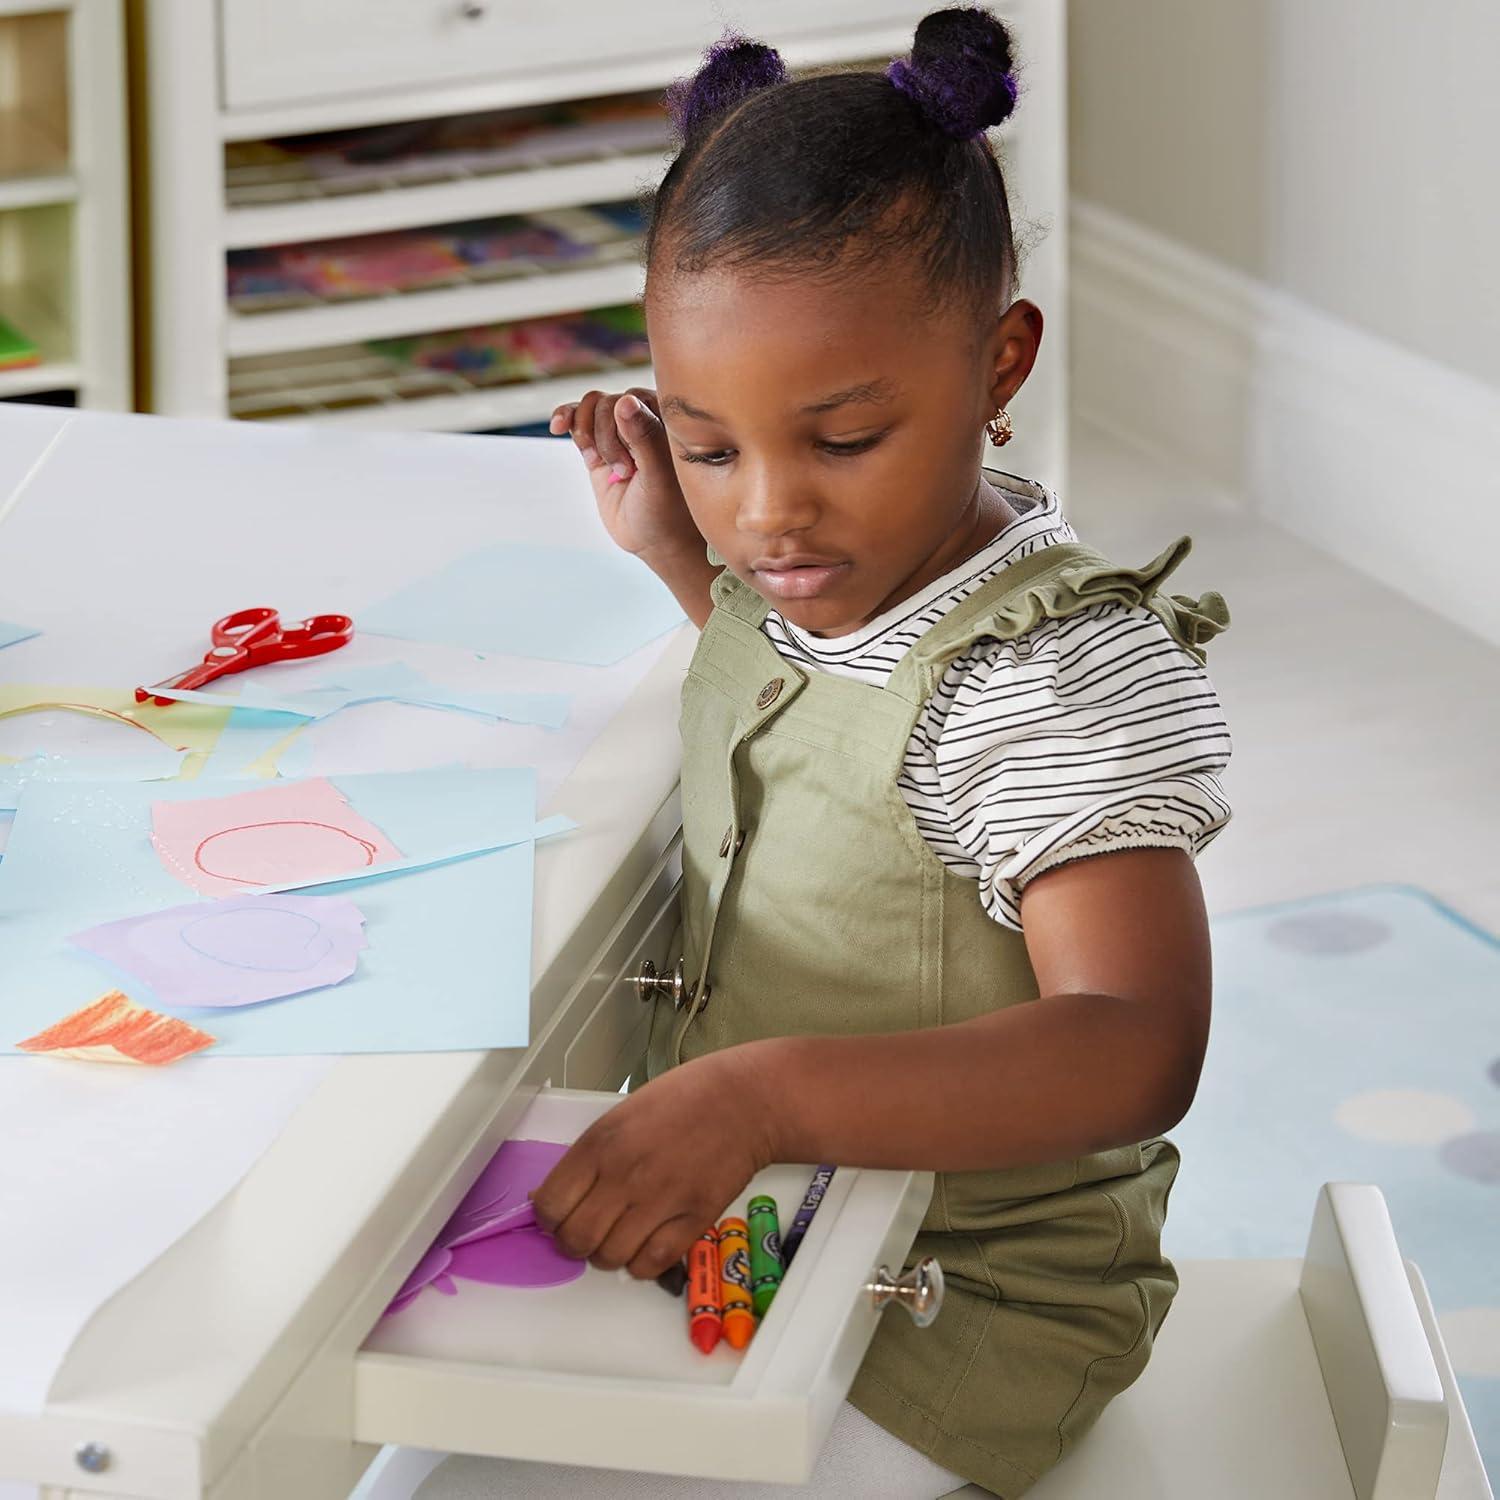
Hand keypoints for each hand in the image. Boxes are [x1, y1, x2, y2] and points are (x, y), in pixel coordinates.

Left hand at [531, 1048, 776, 1278]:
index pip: (550, 1205)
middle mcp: (625, 1174)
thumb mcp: (621, 1116)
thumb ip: (588, 1157)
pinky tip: (649, 1243)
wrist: (744, 1100)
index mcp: (601, 1143)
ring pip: (610, 1258)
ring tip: (623, 1235)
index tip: (560, 1218)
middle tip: (589, 1232)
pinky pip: (651, 1264)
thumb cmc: (683, 1100)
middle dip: (575, 1243)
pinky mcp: (694, 1219)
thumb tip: (553, 1197)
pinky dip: (643, 1263)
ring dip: (610, 1254)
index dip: (550, 1220)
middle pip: (576, 1240)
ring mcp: (660, 1199)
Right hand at [549, 388, 704, 568]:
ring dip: (587, 434)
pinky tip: (557, 427)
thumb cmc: (667, 510)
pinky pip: (577, 417)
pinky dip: (565, 417)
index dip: (623, 427)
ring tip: (599, 464)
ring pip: (590, 406)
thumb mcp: (658, 476)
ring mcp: (619, 430)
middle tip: (622, 472)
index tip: (631, 465)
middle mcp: (645, 417)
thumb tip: (624, 400)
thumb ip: (644, 437)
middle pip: (607, 401)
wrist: (653, 540)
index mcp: (668, 417)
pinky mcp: (598, 444)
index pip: (634, 396)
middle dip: (606, 437)